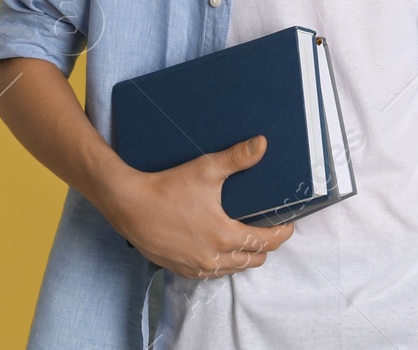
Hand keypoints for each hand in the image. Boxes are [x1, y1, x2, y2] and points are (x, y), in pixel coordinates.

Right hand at [102, 135, 295, 279]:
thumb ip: (237, 158)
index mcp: (224, 236)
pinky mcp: (180, 269)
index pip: (266, 242)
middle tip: (267, 226)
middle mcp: (212, 258)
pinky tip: (219, 246)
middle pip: (254, 260)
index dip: (282, 234)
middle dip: (265, 245)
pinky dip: (222, 263)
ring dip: (244, 256)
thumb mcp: (206, 169)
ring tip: (245, 235)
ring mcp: (195, 267)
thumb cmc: (168, 187)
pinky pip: (211, 274)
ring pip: (233, 269)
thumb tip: (261, 144)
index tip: (289, 224)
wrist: (129, 205)